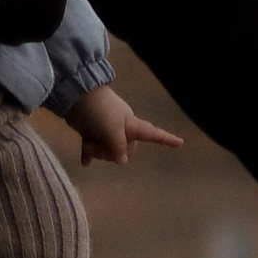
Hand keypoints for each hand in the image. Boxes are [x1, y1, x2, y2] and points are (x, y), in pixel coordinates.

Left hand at [66, 86, 185, 167]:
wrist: (76, 94)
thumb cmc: (99, 110)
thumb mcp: (113, 131)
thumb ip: (119, 148)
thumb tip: (122, 161)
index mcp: (132, 125)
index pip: (154, 134)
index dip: (167, 139)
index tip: (181, 143)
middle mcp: (122, 128)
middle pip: (125, 151)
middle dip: (112, 154)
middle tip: (100, 145)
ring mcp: (106, 130)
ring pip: (106, 151)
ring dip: (97, 150)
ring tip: (88, 142)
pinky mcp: (91, 130)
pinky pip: (92, 147)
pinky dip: (89, 153)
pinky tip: (85, 162)